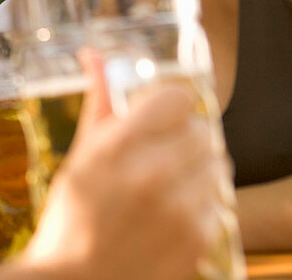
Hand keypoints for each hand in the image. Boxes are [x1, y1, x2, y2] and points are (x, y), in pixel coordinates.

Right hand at [19, 66, 225, 279]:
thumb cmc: (73, 215)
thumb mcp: (80, 155)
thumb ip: (98, 102)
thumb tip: (94, 54)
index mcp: (117, 147)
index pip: (176, 99)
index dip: (170, 105)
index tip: (160, 117)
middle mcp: (151, 174)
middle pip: (202, 130)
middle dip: (185, 137)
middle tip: (164, 154)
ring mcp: (179, 208)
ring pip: (216, 163)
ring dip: (197, 170)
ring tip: (168, 186)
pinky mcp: (198, 238)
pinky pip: (218, 201)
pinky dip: (201, 204)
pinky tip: (173, 214)